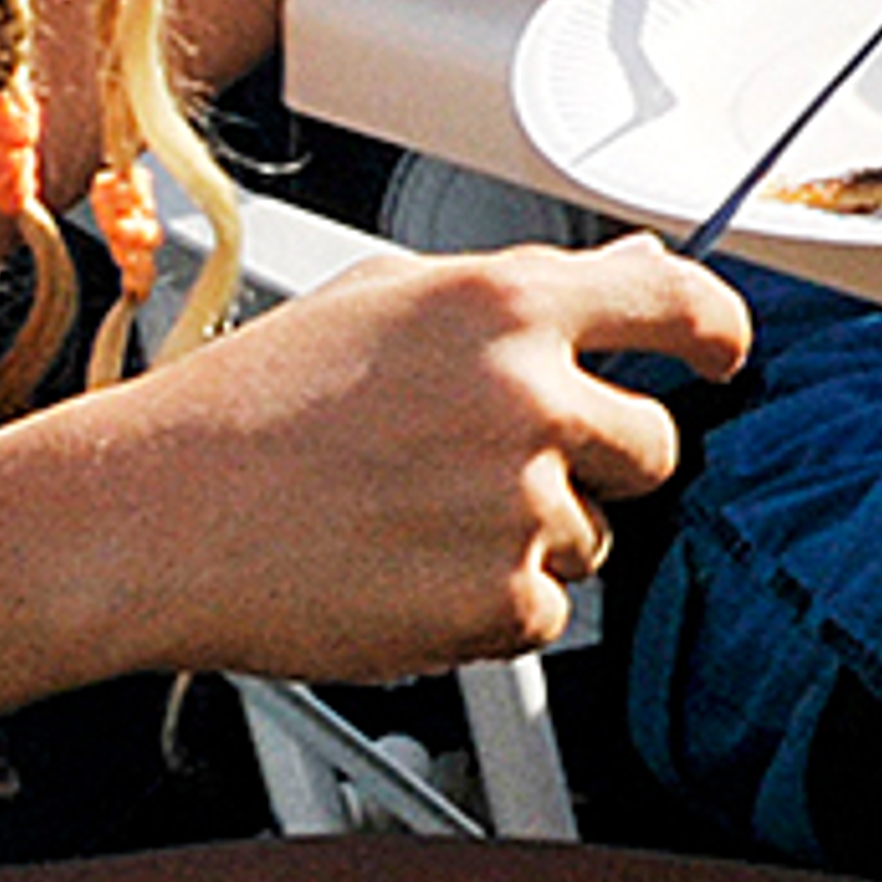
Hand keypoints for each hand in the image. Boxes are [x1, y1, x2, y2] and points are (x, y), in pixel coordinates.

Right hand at [81, 236, 749, 681]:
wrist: (153, 514)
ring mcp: (517, 501)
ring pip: (595, 536)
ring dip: (531, 538)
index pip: (676, 299)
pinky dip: (490, 610)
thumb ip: (519, 289)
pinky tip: (406, 575)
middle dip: (600, 459)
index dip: (720, 329)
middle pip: (653, 442)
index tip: (727, 353)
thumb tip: (626, 268)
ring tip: (416, 521)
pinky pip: (543, 613)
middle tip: (505, 469)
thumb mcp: (388, 297)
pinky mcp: (493, 599)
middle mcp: (529, 394)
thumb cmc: (251, 405)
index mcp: (508, 302)